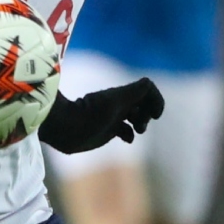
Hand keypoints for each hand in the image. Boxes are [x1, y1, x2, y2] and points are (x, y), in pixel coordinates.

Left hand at [37, 78, 164, 154]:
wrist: (66, 129)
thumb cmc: (91, 115)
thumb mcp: (115, 101)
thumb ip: (133, 91)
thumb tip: (149, 84)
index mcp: (122, 94)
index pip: (147, 89)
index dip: (156, 99)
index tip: (156, 114)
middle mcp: (119, 104)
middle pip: (144, 103)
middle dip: (148, 113)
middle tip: (140, 125)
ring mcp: (113, 117)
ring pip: (136, 117)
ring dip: (141, 124)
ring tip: (137, 130)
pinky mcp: (107, 131)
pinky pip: (125, 131)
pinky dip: (130, 135)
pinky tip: (126, 139)